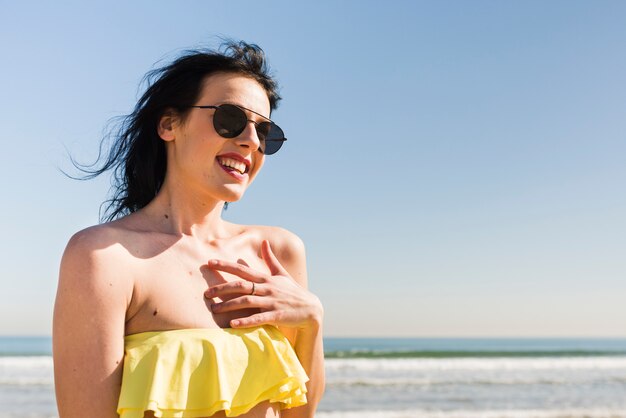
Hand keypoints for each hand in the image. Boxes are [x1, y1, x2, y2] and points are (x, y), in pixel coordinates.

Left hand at [204, 240, 322, 328]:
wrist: (312, 310)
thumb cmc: (293, 292)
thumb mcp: (282, 274)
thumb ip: (270, 259)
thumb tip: (264, 241)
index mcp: (266, 278)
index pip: (242, 269)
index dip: (225, 265)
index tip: (209, 262)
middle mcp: (267, 288)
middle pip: (240, 285)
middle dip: (222, 288)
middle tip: (206, 293)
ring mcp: (272, 301)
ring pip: (247, 301)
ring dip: (229, 305)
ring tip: (214, 310)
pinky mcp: (277, 315)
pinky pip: (258, 318)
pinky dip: (245, 321)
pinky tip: (233, 324)